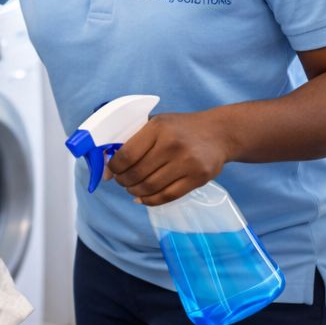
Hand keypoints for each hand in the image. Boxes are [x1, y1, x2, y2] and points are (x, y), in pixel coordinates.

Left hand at [107, 110, 236, 205]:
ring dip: (135, 192)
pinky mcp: (198, 178)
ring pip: (149, 188)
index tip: (112, 171)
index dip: (114, 168)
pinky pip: (166, 196)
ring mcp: (187, 162)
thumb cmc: (182, 129)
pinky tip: (144, 197)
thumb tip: (106, 170)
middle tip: (123, 181)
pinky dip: (150, 200)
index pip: (126, 155)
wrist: (219, 133)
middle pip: (136, 174)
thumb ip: (132, 141)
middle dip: (124, 182)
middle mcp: (172, 144)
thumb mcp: (157, 124)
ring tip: (134, 188)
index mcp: (158, 127)